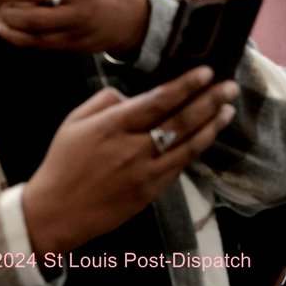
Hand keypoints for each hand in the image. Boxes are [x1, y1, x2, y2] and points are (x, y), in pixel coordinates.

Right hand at [23, 66, 238, 255]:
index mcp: (111, 127)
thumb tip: (133, 94)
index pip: (157, 101)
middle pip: (179, 121)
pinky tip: (209, 135)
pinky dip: (197, 148)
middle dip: (209, 101)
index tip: (207, 72)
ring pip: (187, 145)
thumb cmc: (64, 162)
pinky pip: (180, 166)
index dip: (185, 85)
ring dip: (211, 125)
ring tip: (229, 109)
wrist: (55, 213)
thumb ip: (105, 100)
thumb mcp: (74, 121)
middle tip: (230, 86)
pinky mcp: (150, 192)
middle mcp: (131, 149)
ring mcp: (144, 173)